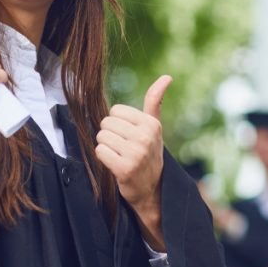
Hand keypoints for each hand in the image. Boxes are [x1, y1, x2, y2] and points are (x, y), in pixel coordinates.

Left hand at [96, 75, 171, 250]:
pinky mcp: (124, 169)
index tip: (128, 135)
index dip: (117, 123)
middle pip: (106, 123)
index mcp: (152, 124)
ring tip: (119, 155)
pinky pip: (100, 152)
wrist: (153, 189)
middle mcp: (146, 137)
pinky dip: (103, 158)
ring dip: (106, 147)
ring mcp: (136, 154)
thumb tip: (166, 77)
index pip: (115, 111)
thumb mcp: (154, 127)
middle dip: (110, 134)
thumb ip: (155, 101)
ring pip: (101, 137)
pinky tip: (115, 165)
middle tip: (122, 147)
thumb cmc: (149, 152)